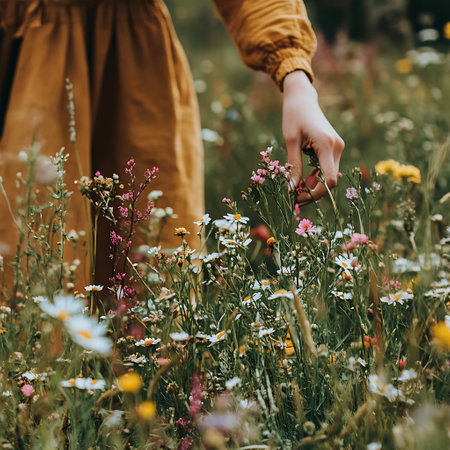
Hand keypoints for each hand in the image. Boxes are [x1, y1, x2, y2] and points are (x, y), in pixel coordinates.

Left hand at [282, 70, 343, 204]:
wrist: (303, 99)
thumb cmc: (293, 116)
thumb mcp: (290, 141)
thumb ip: (294, 166)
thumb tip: (292, 189)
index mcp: (326, 144)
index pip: (328, 179)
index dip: (315, 194)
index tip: (297, 198)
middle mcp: (336, 147)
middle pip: (330, 181)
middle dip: (313, 193)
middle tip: (293, 200)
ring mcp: (337, 148)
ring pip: (329, 177)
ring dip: (313, 187)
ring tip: (294, 192)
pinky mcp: (333, 148)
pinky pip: (326, 169)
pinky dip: (315, 178)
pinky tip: (301, 183)